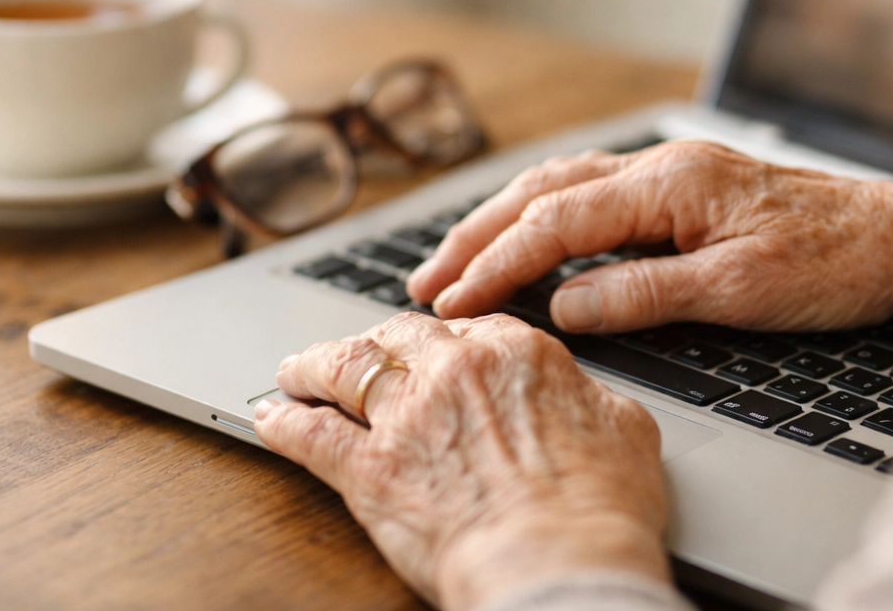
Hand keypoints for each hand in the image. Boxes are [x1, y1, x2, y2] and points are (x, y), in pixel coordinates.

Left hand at [253, 312, 668, 610]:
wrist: (559, 566)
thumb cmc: (600, 509)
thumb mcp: (625, 428)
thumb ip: (587, 395)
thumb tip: (580, 394)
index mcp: (516, 351)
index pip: (466, 325)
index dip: (445, 339)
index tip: (434, 350)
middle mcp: (452, 369)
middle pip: (396, 335)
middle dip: (376, 340)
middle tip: (362, 350)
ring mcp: (404, 417)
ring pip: (342, 369)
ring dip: (313, 365)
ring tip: (295, 369)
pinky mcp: (367, 471)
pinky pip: (309, 434)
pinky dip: (284, 422)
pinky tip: (268, 416)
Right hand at [406, 140, 892, 332]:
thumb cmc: (837, 262)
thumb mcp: (739, 291)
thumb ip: (645, 295)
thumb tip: (562, 306)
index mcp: (672, 183)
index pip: (557, 221)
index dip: (496, 263)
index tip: (450, 302)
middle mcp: (666, 166)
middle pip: (545, 192)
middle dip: (479, 235)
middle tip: (427, 281)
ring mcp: (678, 173)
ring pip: (566, 187)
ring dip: (507, 222)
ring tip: (459, 260)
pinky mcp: (691, 190)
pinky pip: (597, 194)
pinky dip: (548, 217)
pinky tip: (535, 239)